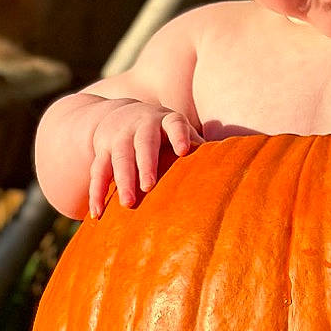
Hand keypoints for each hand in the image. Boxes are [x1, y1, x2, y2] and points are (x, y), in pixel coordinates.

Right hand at [86, 99, 201, 213]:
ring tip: (128, 204)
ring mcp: (118, 138)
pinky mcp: (101, 152)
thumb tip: (234, 165)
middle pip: (142, 143)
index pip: (174, 124)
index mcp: (165, 121)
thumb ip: (199, 145)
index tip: (184, 150)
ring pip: (118, 158)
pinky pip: (97, 172)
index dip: (179, 135)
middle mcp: (140, 126)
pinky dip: (97, 193)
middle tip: (149, 186)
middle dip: (145, 164)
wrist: (119, 116)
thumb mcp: (179, 131)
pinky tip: (98, 214)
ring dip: (123, 181)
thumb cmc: (162, 132)